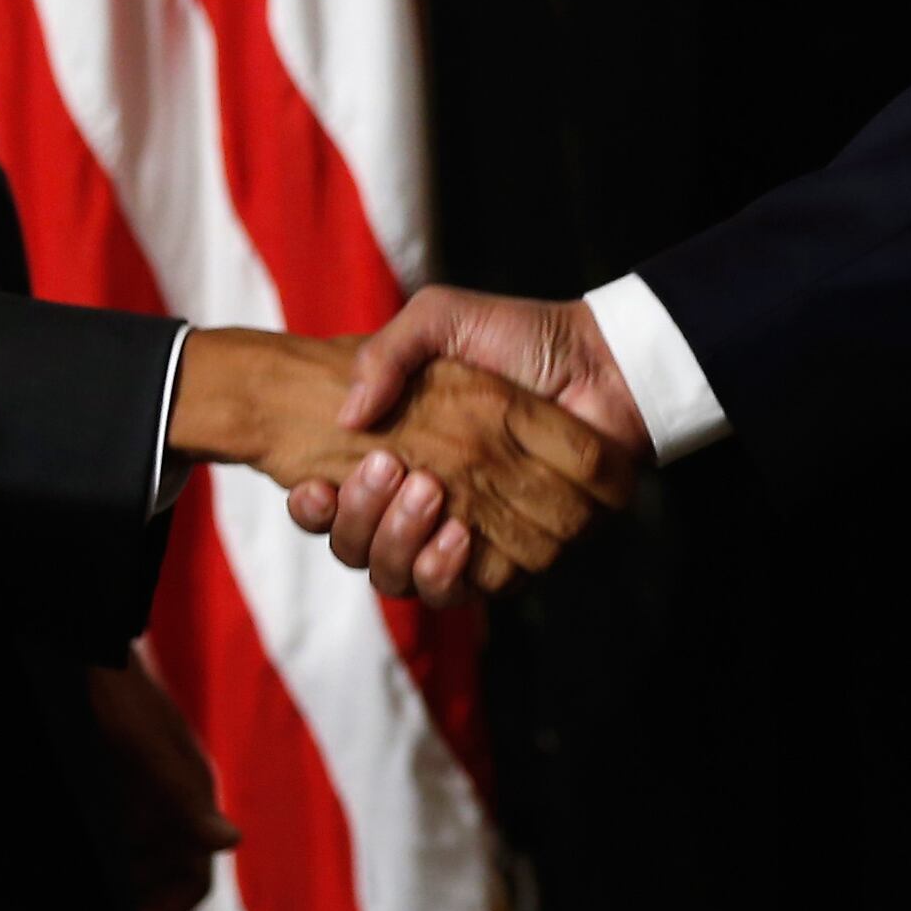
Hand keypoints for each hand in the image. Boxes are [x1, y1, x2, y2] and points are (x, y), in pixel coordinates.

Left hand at [84, 640, 235, 910]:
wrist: (81, 643)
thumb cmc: (116, 690)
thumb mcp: (145, 745)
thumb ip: (184, 796)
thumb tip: (231, 841)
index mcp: (189, 798)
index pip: (192, 879)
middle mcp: (166, 802)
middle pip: (155, 876)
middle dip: (128, 896)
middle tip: (89, 907)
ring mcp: (136, 793)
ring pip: (127, 856)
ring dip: (106, 874)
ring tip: (72, 882)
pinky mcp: (109, 782)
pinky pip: (105, 831)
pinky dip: (90, 846)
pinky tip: (63, 849)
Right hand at [285, 289, 645, 603]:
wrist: (599, 363)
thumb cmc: (516, 339)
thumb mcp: (441, 319)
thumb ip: (388, 352)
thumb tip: (346, 415)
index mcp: (392, 459)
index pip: (330, 505)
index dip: (312, 509)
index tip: (311, 486)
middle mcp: (418, 507)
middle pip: (360, 551)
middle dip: (360, 521)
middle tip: (389, 470)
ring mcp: (462, 536)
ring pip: (404, 579)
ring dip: (402, 546)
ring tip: (428, 495)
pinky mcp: (510, 559)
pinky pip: (468, 590)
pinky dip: (453, 572)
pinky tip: (458, 535)